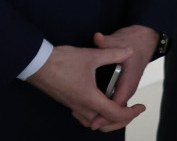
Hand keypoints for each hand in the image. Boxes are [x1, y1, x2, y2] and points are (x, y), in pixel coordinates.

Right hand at [26, 43, 140, 129]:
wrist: (36, 63)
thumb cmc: (61, 61)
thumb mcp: (90, 55)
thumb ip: (112, 54)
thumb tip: (128, 52)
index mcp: (90, 99)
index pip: (116, 114)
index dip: (131, 113)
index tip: (140, 106)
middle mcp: (82, 107)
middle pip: (106, 124)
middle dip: (121, 120)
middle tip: (131, 110)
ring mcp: (73, 106)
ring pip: (93, 122)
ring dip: (107, 119)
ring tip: (117, 108)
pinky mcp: (67, 102)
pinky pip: (84, 116)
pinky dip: (94, 115)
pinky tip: (96, 102)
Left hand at [89, 26, 157, 131]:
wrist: (144, 40)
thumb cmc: (133, 41)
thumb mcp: (119, 40)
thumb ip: (107, 42)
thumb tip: (98, 38)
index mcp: (129, 81)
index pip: (119, 103)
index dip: (106, 114)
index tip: (94, 121)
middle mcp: (127, 88)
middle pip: (118, 112)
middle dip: (104, 120)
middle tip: (88, 122)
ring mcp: (124, 88)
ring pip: (115, 109)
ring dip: (103, 116)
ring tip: (84, 117)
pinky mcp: (120, 87)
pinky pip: (112, 103)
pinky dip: (103, 109)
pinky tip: (87, 108)